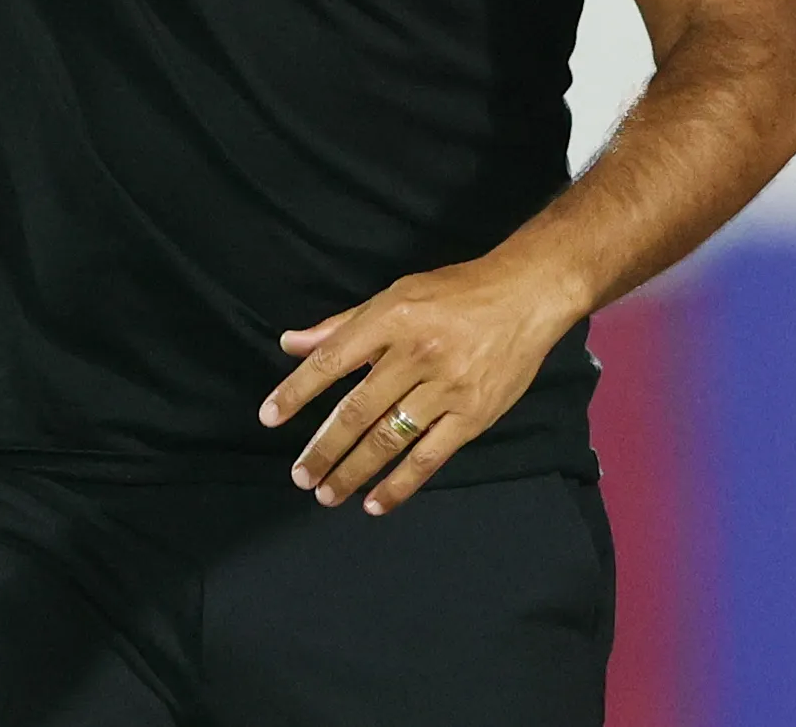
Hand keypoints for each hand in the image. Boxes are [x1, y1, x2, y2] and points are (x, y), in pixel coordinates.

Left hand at [256, 251, 584, 516]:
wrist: (526, 296)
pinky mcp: (474, 415)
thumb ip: (343, 325)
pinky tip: (376, 502)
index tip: (269, 417)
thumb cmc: (455, 293)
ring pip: (389, 438)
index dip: (297, 391)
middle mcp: (416, 354)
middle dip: (324, 447)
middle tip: (299, 476)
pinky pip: (430, 457)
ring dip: (354, 470)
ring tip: (326, 493)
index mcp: (391, 319)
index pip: (332, 360)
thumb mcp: (396, 293)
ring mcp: (447, 388)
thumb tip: (291, 343)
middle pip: (358, 409)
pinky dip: (401, 484)